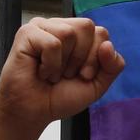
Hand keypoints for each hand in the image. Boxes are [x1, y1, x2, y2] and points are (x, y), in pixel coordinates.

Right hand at [0, 17, 124, 131]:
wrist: (33, 113)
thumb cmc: (60, 97)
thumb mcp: (96, 84)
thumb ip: (112, 66)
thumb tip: (108, 44)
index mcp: (78, 35)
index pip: (101, 33)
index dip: (95, 58)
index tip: (82, 76)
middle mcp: (60, 26)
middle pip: (87, 26)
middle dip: (81, 58)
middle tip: (65, 74)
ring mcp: (42, 27)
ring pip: (68, 33)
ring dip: (63, 63)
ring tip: (51, 73)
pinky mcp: (27, 33)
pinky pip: (51, 43)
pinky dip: (50, 64)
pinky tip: (40, 71)